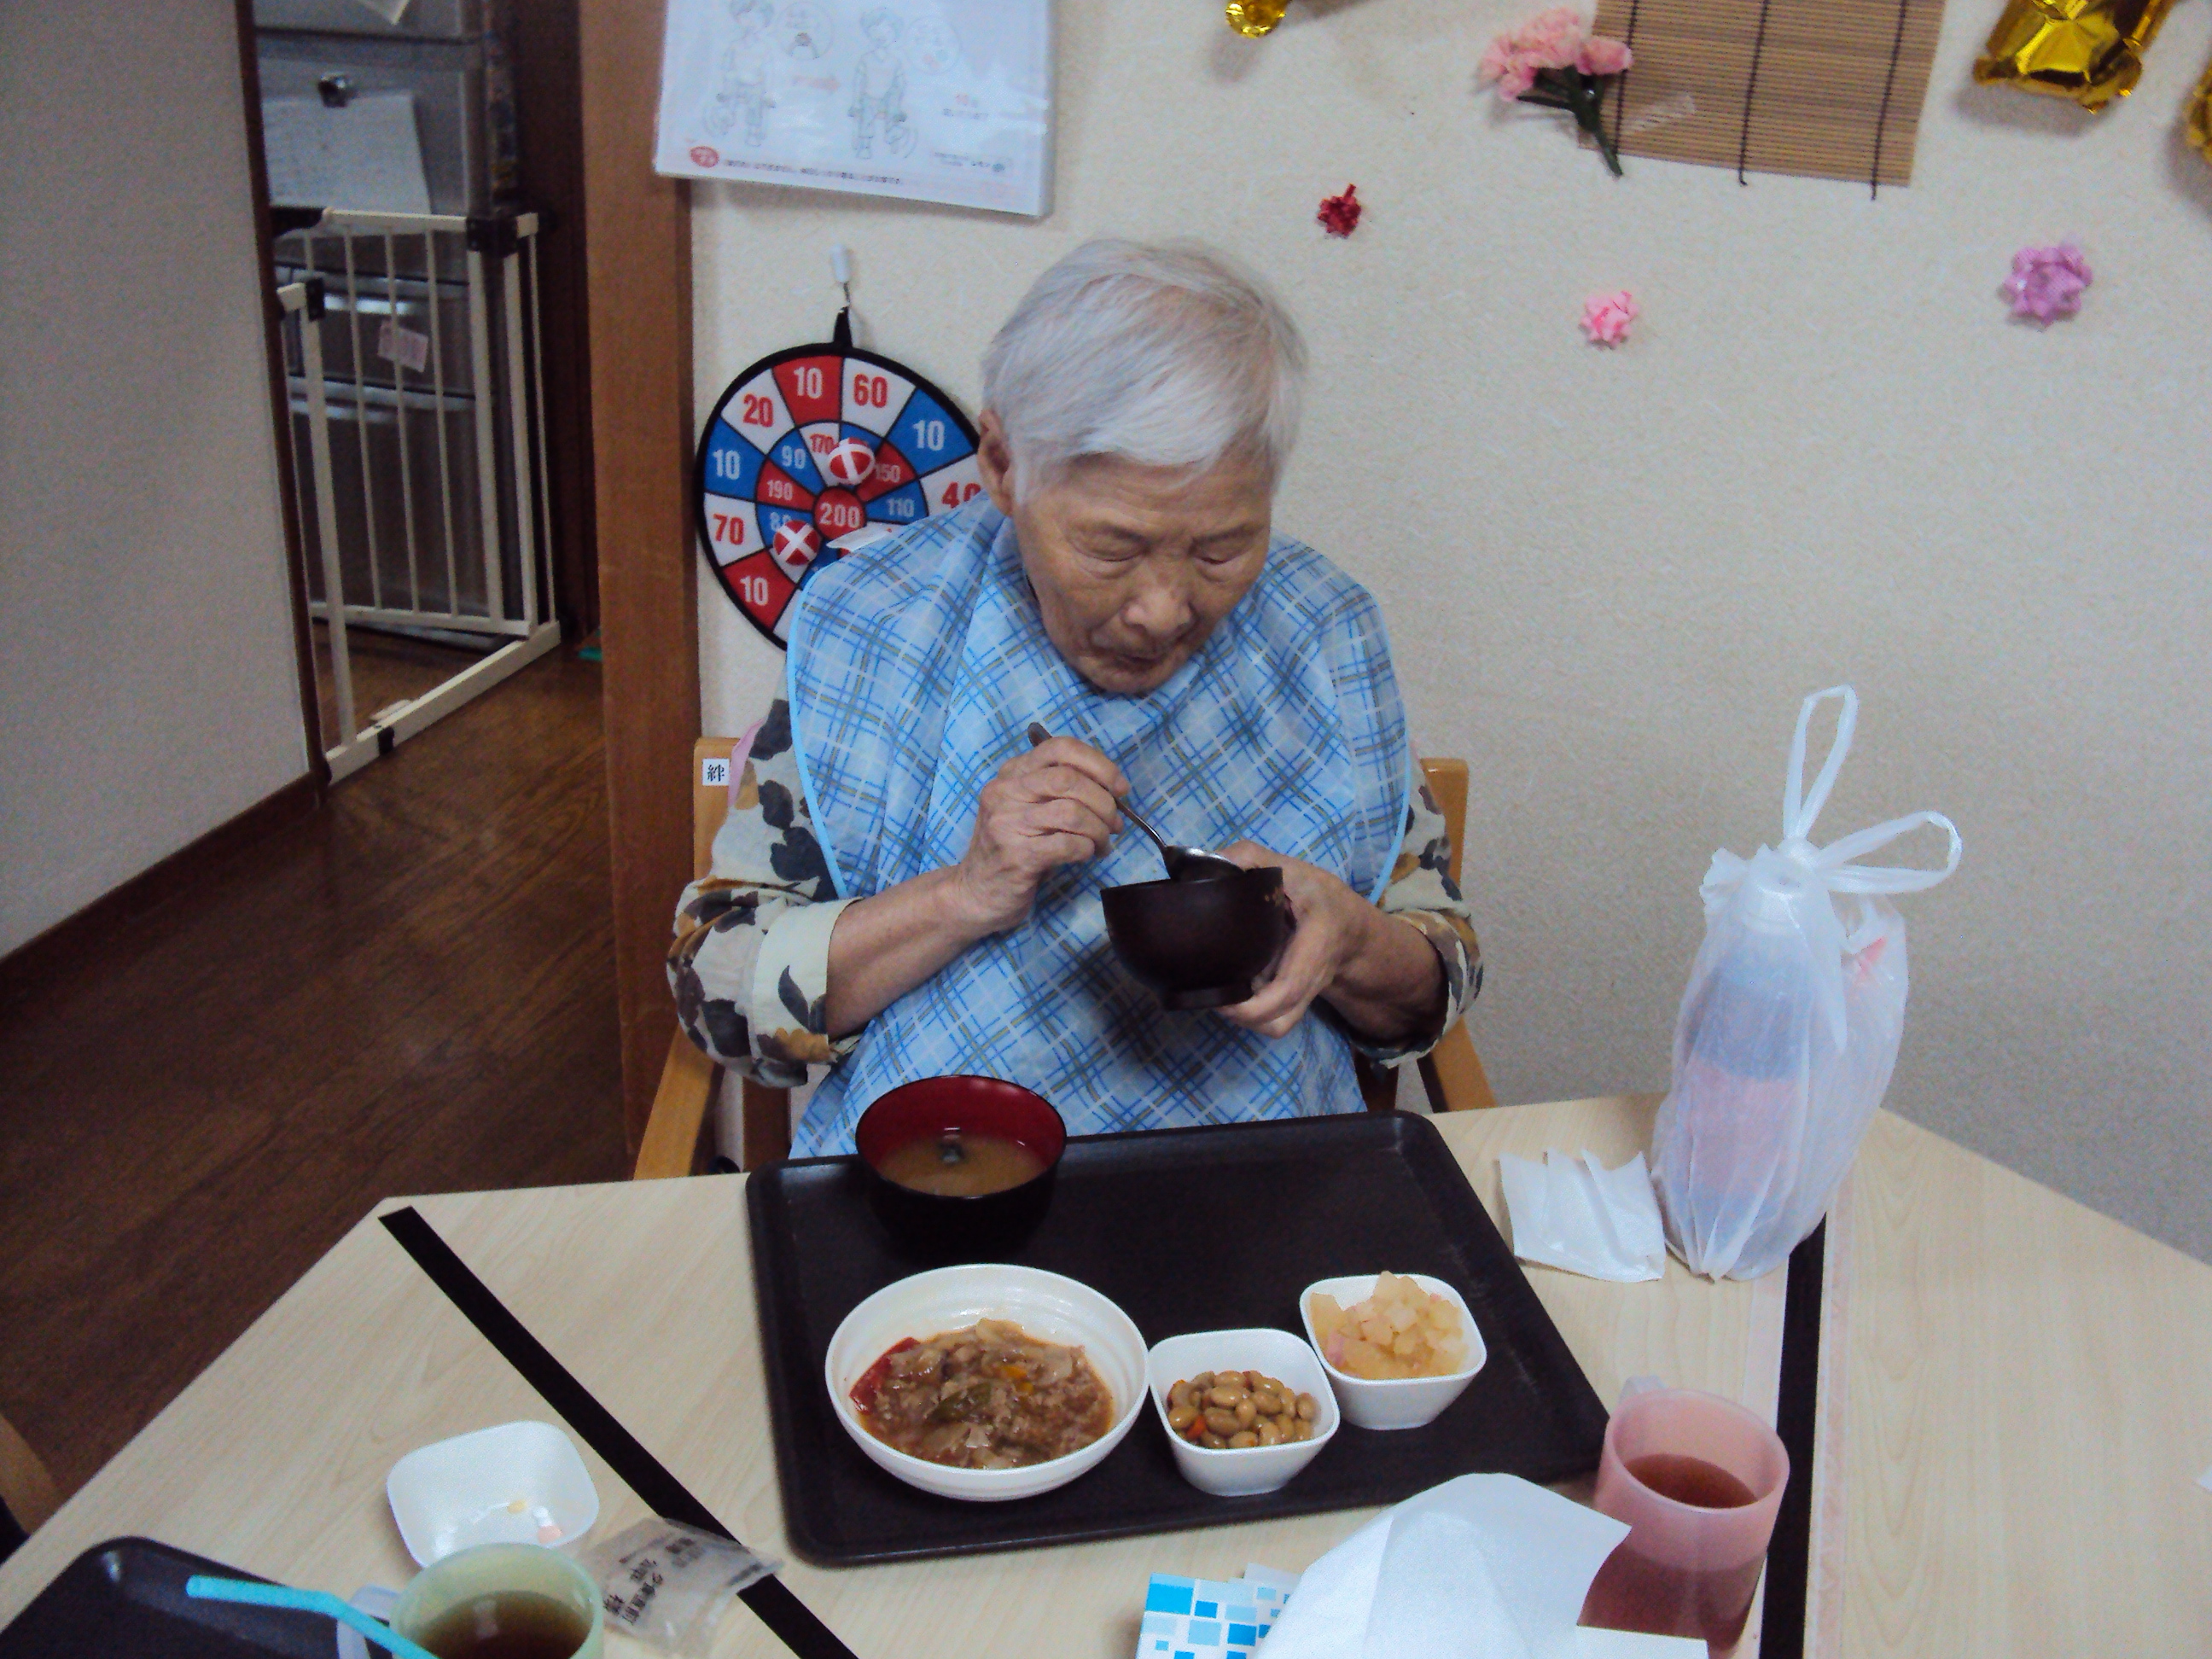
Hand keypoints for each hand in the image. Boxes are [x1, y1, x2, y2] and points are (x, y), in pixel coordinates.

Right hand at [944, 736, 1124, 936]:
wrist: (975, 893)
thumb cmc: (1012, 848)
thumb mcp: (1029, 809)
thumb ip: (1061, 791)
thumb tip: (1112, 790)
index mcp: (1012, 773)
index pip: (1060, 748)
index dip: (1098, 764)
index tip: (1119, 787)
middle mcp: (1005, 791)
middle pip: (1069, 778)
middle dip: (1104, 801)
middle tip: (1115, 823)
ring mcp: (1007, 823)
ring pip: (1073, 812)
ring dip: (1099, 830)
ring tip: (1103, 844)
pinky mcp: (1017, 856)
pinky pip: (1068, 844)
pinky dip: (1087, 849)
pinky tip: (1087, 855)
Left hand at [1211, 841, 1372, 1038]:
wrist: (1351, 926)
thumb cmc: (1321, 896)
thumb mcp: (1293, 869)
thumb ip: (1251, 857)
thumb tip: (1211, 861)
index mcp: (1314, 947)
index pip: (1287, 989)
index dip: (1253, 1005)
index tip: (1223, 999)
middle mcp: (1310, 979)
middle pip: (1278, 1020)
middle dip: (1242, 1017)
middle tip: (1211, 993)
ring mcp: (1303, 994)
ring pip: (1277, 1026)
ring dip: (1247, 1020)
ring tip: (1220, 994)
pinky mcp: (1294, 1000)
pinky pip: (1275, 1019)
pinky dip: (1252, 1014)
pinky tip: (1233, 989)